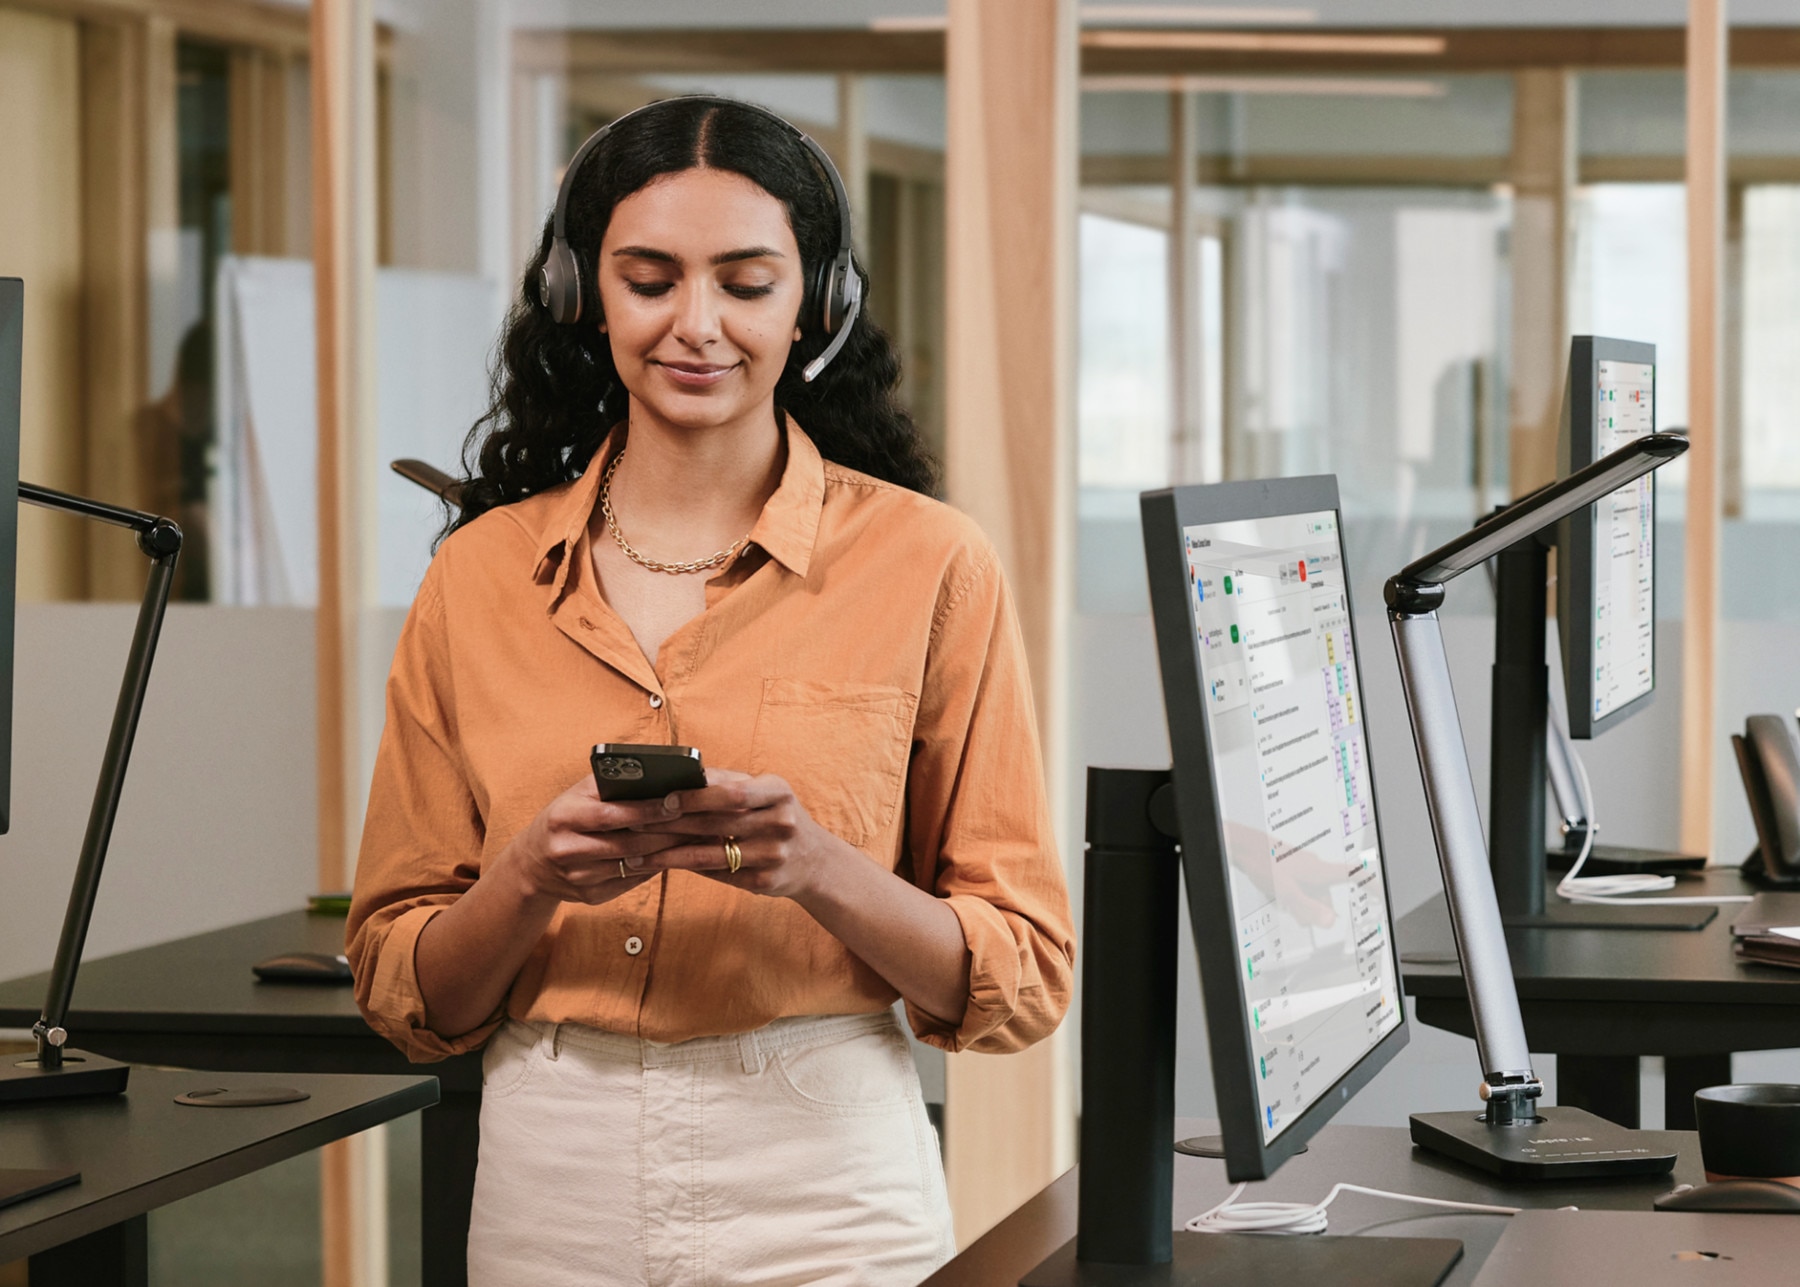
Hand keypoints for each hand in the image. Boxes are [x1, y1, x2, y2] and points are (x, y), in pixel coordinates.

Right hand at [496, 772, 686, 906]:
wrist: (532, 863)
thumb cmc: (565, 817)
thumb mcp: (577, 795)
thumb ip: (610, 785)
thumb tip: (657, 778)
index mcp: (563, 817)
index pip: (611, 814)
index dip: (646, 809)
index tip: (677, 802)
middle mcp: (567, 850)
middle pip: (627, 843)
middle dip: (666, 832)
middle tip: (699, 822)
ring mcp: (578, 878)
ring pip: (634, 865)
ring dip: (667, 852)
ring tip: (694, 838)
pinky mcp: (590, 897)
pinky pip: (632, 882)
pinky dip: (655, 868)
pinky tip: (674, 856)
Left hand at [622, 768, 846, 900]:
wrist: (816, 861)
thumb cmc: (777, 817)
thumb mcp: (766, 793)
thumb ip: (727, 783)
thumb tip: (678, 777)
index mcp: (778, 791)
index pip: (732, 792)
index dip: (695, 796)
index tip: (663, 799)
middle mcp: (781, 823)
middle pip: (715, 823)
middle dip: (671, 824)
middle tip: (635, 823)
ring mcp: (774, 855)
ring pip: (709, 855)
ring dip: (668, 853)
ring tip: (636, 854)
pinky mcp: (764, 882)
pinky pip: (715, 875)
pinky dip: (685, 869)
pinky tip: (661, 866)